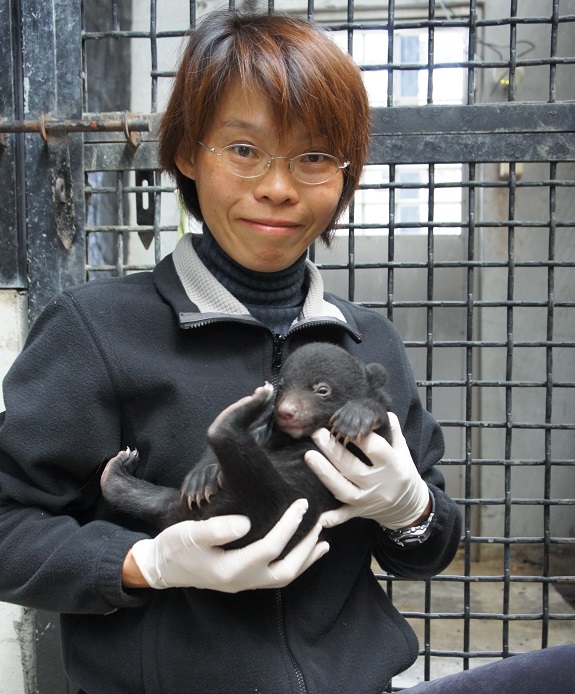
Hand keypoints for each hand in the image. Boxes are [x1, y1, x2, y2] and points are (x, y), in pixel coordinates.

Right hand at [128, 499, 328, 591]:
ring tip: (322, 540)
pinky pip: (276, 575)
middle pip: (286, 570)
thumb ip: (217, 529)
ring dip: (305, 559)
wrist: (160, 566)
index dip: (288, 526)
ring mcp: (243, 583)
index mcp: (231, 569)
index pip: (270, 548)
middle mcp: (242, 581)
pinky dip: (294, 563)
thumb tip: (245, 523)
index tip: (301, 504)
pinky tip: (301, 552)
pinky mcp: (242, 578)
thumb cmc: (175, 547)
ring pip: (284, 577)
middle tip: (320, 522)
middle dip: (306, 547)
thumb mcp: (191, 534)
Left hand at [305, 412, 429, 529]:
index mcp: (393, 466)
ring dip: (324, 473)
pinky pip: (343, 516)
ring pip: (342, 489)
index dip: (360, 436)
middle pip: (352, 467)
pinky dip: (331, 518)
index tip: (346, 423)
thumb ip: (393, 432)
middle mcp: (379, 484)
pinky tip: (317, 516)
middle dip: (333, 450)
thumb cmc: (403, 473)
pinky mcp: (358, 512)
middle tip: (317, 433)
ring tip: (309, 456)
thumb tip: (383, 413)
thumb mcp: (403, 452)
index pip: (375, 449)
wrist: (409, 508)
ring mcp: (367, 500)